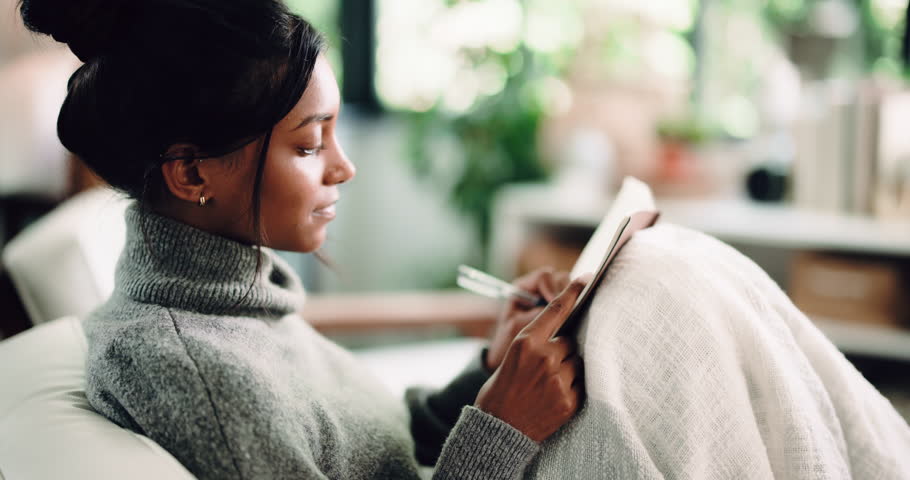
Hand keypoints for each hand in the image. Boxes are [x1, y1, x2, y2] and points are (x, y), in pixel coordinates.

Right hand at [474, 278, 587, 442]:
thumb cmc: (501, 391)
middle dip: (562, 351)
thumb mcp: (512, 358)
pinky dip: (572, 388)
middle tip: (546, 368)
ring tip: (549, 385)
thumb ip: (537, 343)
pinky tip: (554, 398)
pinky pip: (581, 384)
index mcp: (526, 341)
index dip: (573, 293)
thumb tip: (564, 335)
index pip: (556, 310)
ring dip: (568, 369)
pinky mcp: (569, 401)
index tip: (587, 278)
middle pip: (569, 341)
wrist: (497, 430)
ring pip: (577, 362)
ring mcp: (558, 379)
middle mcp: (544, 356)